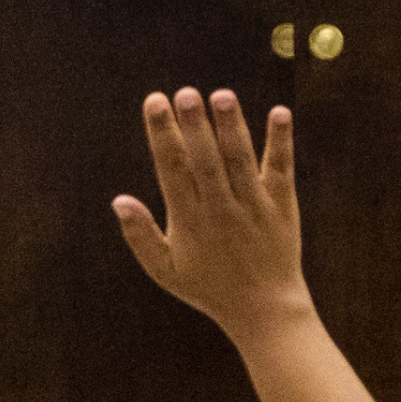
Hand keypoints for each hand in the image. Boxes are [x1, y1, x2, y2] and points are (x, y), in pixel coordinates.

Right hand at [112, 88, 314, 345]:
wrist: (263, 308)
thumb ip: (140, 234)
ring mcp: (253, 206)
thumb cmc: (208, 287)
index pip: (172, 170)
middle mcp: (220, 209)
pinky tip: (279, 112)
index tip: (154, 103)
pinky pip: (281, 169)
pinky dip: (280, 142)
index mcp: (189, 221)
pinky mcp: (282, 206)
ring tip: (221, 95)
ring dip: (232, 127)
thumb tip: (118, 200)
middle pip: (205, 161)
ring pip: (240, 161)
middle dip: (193, 126)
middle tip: (184, 93)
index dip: (162, 135)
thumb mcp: (164, 269)